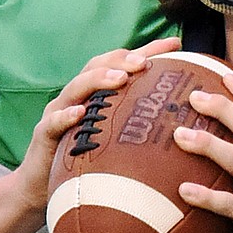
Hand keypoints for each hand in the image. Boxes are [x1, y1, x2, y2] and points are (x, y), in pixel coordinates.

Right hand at [0, 36, 182, 232]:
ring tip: (120, 78)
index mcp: (99, 95)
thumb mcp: (118, 141)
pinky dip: (66, 116)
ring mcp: (59, 113)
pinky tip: (79, 113)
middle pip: (98, 66)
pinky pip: (52, 122)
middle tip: (144, 62)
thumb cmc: (88, 163)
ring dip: (98, 80)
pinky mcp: (44, 136)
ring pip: (76, 87)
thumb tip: (189, 125)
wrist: (43, 188)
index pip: (123, 64)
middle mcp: (79, 97)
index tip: (176, 44)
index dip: (148, 51)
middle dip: (122, 59)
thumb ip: (142, 127)